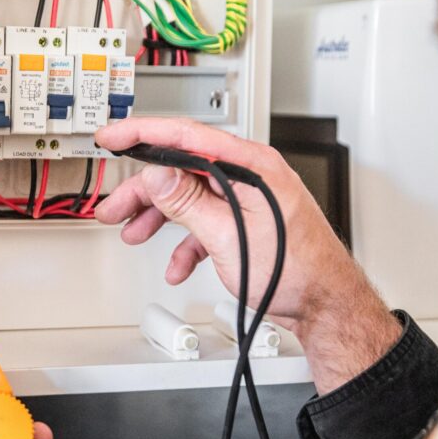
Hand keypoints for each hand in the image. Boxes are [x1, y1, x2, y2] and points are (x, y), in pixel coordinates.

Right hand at [94, 118, 401, 391]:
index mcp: (250, 165)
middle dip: (144, 190)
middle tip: (114, 206)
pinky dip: (186, 242)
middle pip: (182, 170)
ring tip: (134, 233)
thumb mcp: (228, 235)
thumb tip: (157, 175)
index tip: (114, 136)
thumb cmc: (297, 270)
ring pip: (189, 197)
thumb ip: (188, 202)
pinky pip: (205, 222)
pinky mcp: (245, 221)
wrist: (324, 305)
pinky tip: (177, 264)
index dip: (143, 133)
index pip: (187, 136)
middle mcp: (249, 176)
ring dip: (159, 217)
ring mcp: (247, 199)